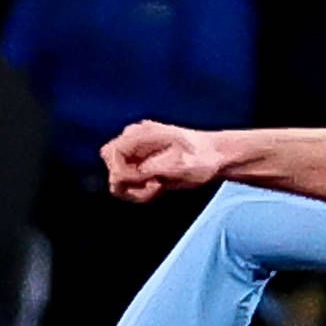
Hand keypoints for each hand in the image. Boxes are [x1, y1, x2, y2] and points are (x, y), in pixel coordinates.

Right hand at [103, 120, 224, 201]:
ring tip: (158, 186)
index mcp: (142, 133)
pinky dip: (139, 192)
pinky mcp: (142, 166)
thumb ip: (149, 168)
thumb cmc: (201, 158)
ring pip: (117, 178)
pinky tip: (158, 187)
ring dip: (134, 189)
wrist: (216, 158)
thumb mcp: (178, 164)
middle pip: (109, 162)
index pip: (111, 153)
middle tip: (152, 183)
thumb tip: (124, 176)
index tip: (145, 179)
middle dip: (126, 180)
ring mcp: (137, 153)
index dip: (121, 171)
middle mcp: (135, 141)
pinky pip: (128, 184)